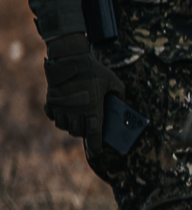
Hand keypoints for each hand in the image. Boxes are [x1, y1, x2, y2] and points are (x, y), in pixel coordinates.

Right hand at [43, 32, 126, 152]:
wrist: (69, 59)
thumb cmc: (94, 70)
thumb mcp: (113, 81)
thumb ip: (119, 95)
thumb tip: (122, 105)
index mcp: (92, 109)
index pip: (93, 134)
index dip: (96, 145)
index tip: (98, 151)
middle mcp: (75, 112)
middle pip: (77, 132)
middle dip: (84, 132)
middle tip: (88, 127)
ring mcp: (61, 108)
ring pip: (64, 126)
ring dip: (70, 125)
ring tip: (77, 118)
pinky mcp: (51, 102)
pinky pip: (53, 116)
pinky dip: (58, 116)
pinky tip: (64, 110)